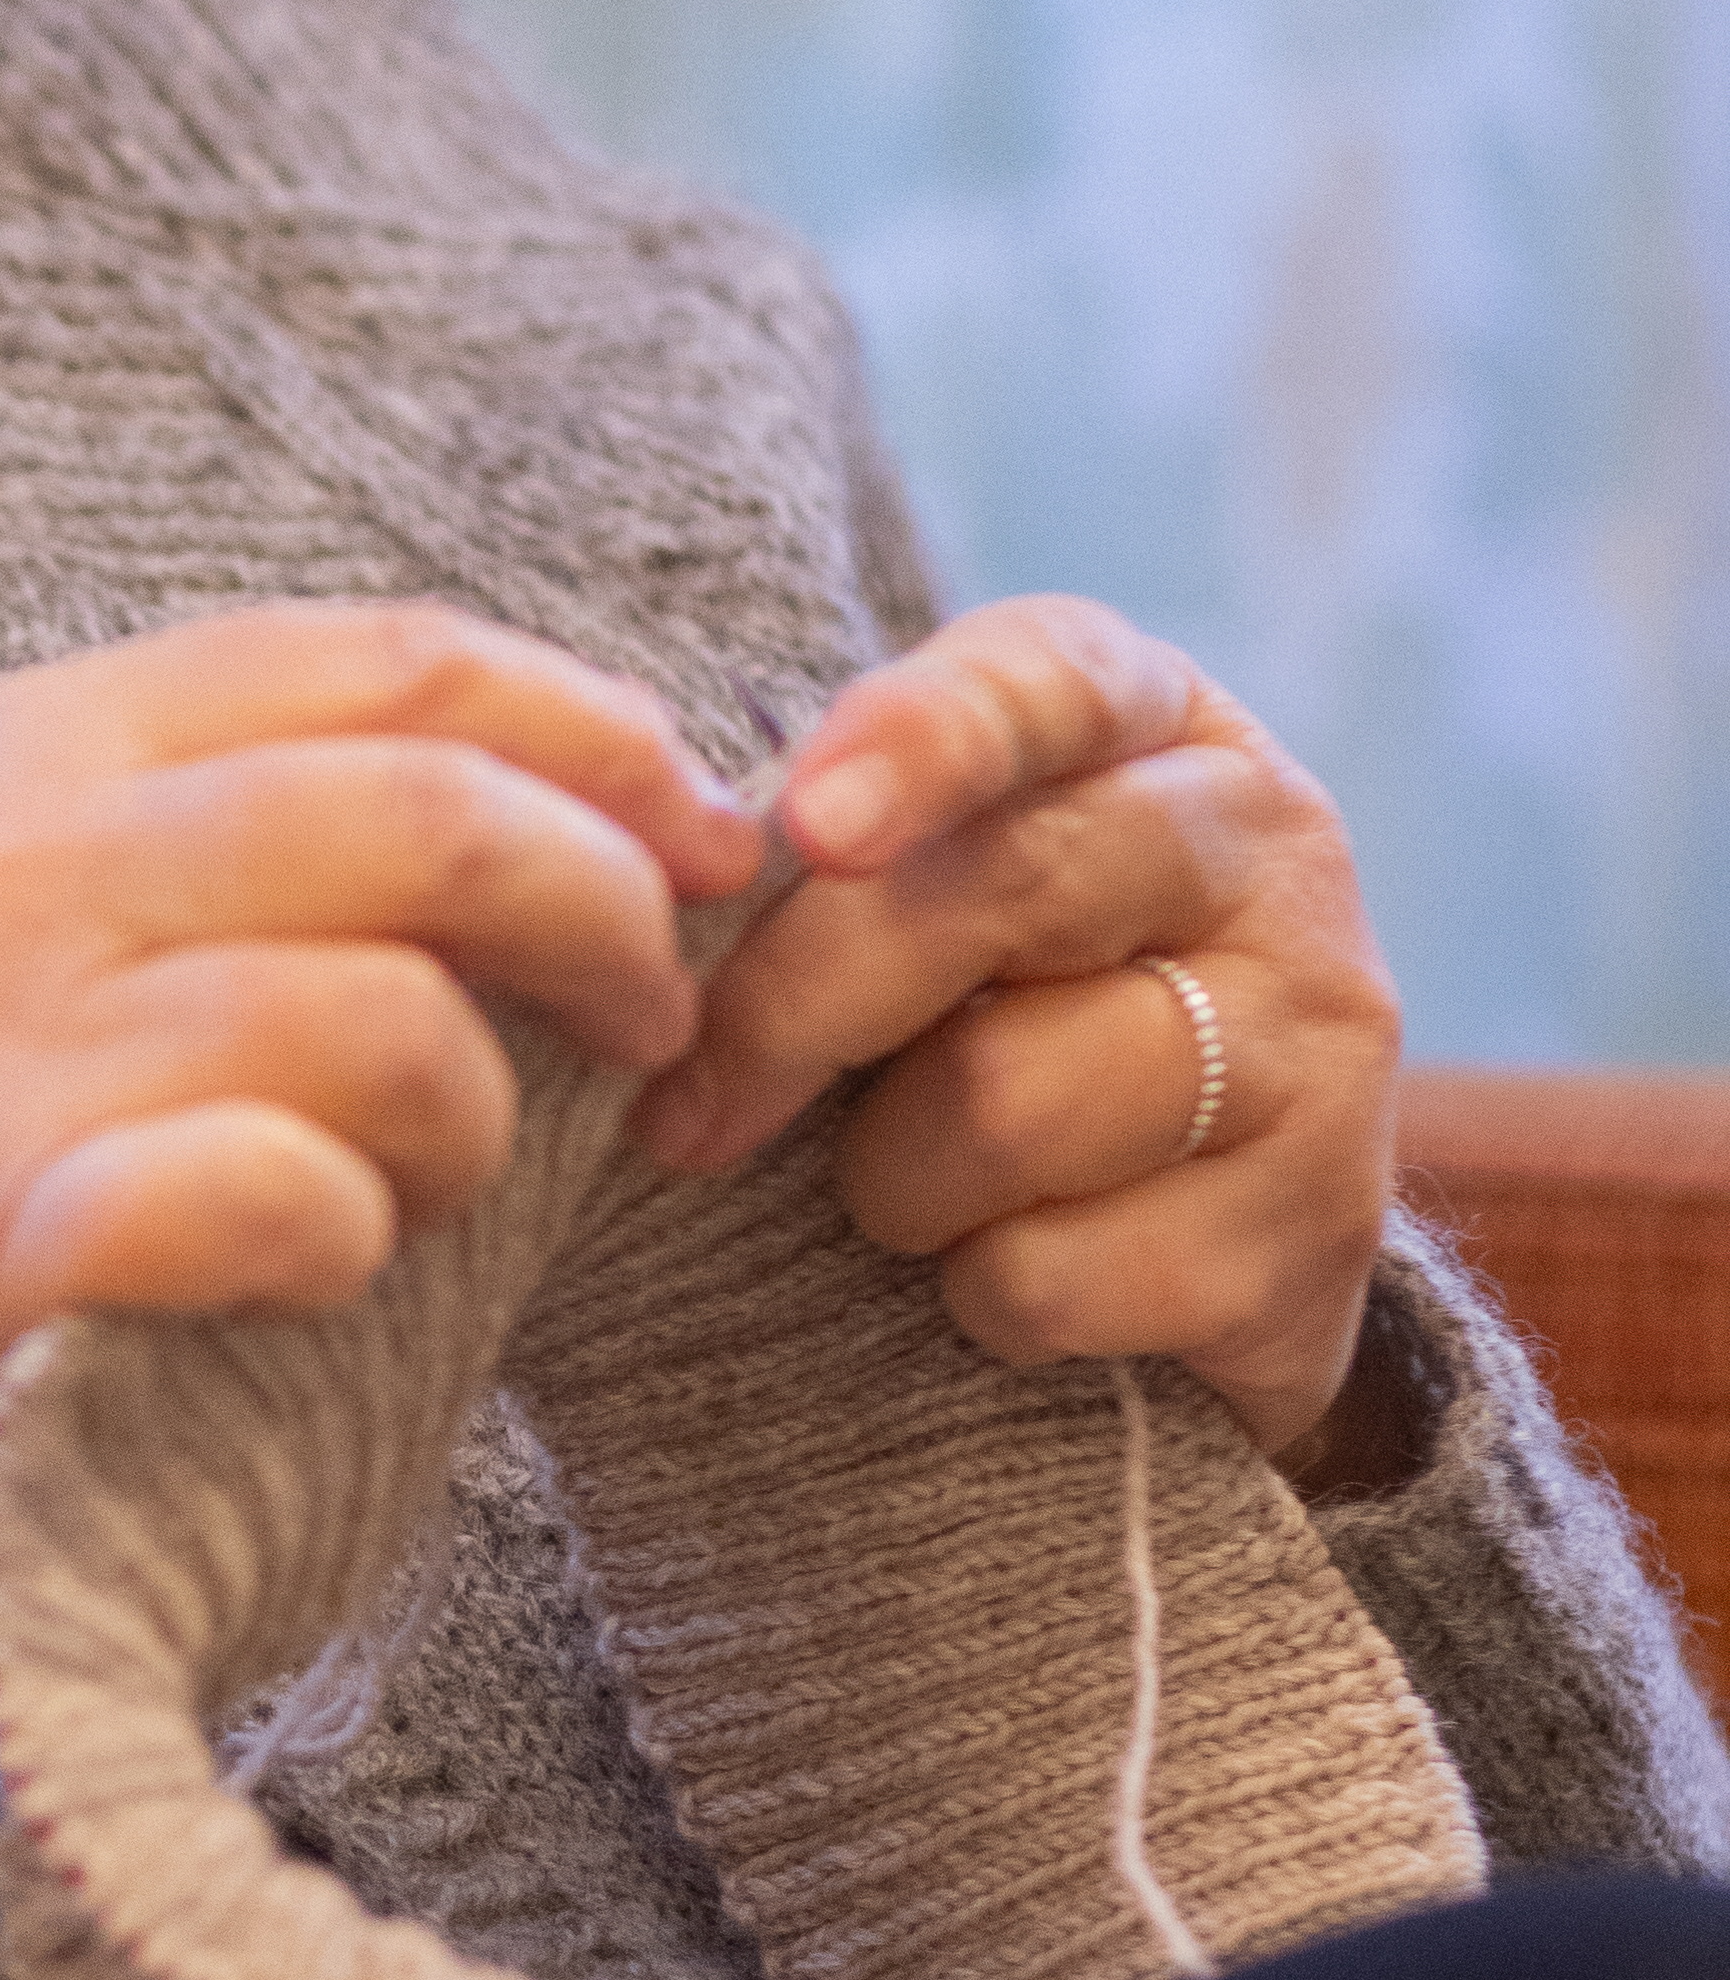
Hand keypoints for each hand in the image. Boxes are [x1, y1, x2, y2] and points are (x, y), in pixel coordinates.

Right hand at [0, 604, 761, 1765]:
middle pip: (434, 812)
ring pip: (395, 1020)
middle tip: (655, 1022)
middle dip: (612, 916)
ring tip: (427, 1190)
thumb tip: (573, 816)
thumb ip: (224, 843)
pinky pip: (292, 1203)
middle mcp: (5, 863)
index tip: (696, 829)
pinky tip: (309, 1282)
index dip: (593, 726)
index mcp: (24, 747)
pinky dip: (353, 1251)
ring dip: (479, 1126)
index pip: (382, 657)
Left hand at [635, 599, 1404, 1473]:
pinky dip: (979, 1298)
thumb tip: (658, 902)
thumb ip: (829, 852)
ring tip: (914, 1185)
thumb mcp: (931, 888)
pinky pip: (1052, 1271)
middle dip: (795, 1012)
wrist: (1203, 1233)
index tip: (805, 825)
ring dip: (893, 1179)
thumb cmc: (1001, 1017)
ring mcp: (1318, 1037)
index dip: (919, 740)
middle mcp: (1268, 847)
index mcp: (1154, 722)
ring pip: (1008, 1103)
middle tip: (687, 1108)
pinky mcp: (1321, 1226)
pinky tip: (1013, 1268)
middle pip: (1000, 893)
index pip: (1045, 681)